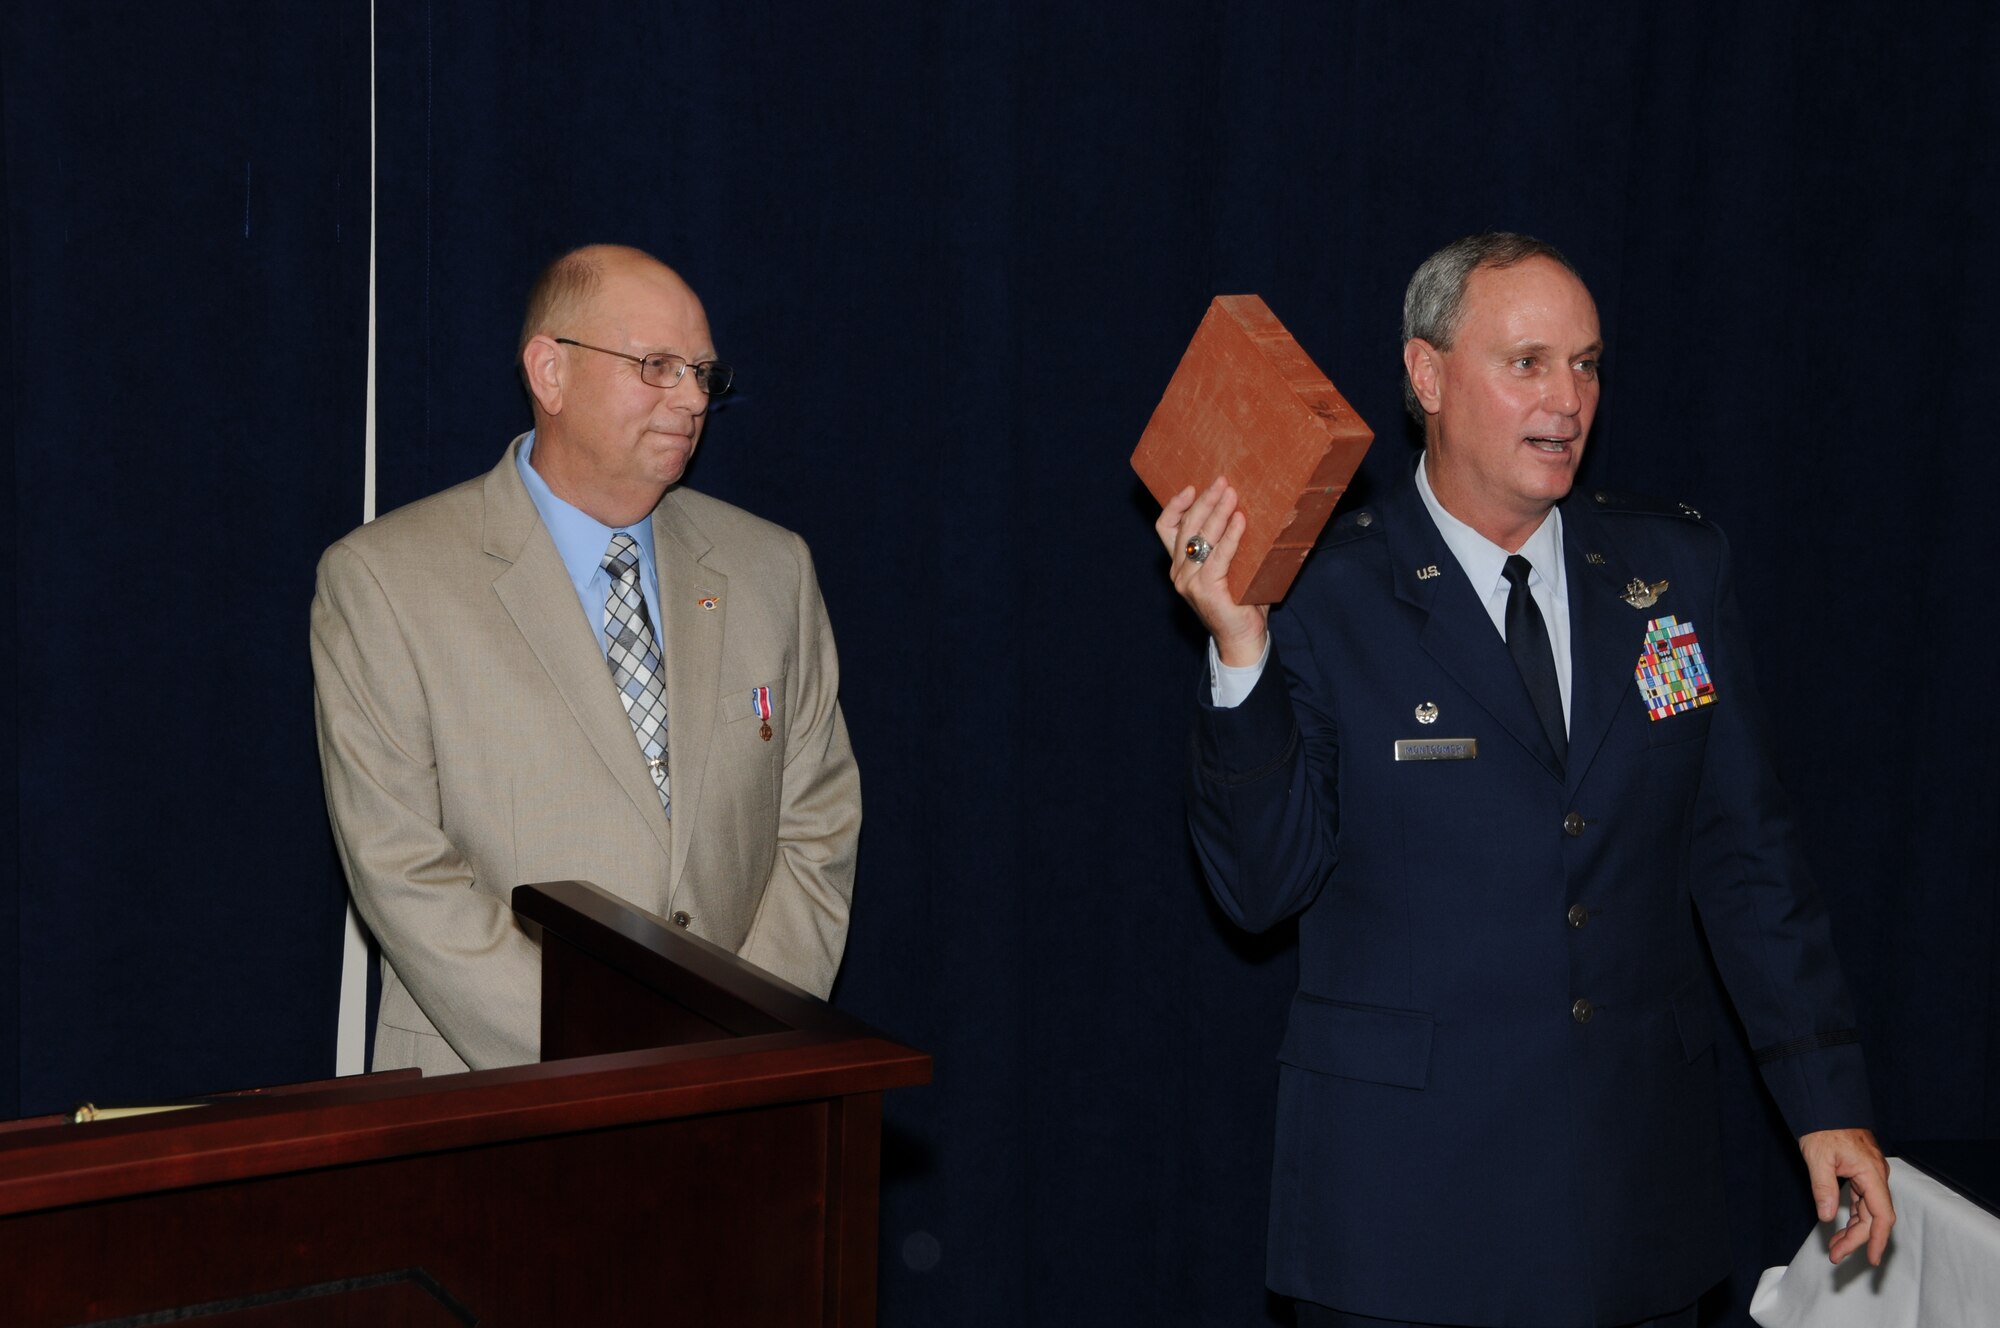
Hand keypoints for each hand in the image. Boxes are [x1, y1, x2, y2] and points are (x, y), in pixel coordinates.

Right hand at [1156, 477, 1268, 665]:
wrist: (1243, 638)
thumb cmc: (1241, 601)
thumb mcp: (1230, 567)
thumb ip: (1227, 544)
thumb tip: (1245, 509)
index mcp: (1180, 564)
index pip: (1166, 528)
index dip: (1175, 505)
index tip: (1192, 487)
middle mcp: (1179, 572)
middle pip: (1186, 526)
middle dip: (1205, 501)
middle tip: (1223, 482)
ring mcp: (1188, 582)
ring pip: (1199, 537)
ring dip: (1217, 512)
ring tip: (1232, 494)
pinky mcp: (1204, 590)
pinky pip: (1218, 556)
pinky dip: (1231, 536)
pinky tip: (1241, 520)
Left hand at [1799, 1127, 1894, 1265]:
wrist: (1825, 1104)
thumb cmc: (1822, 1127)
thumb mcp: (1817, 1157)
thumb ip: (1824, 1188)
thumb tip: (1829, 1217)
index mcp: (1871, 1173)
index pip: (1882, 1215)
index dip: (1877, 1239)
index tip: (1872, 1259)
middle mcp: (1876, 1176)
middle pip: (1874, 1216)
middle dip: (1857, 1239)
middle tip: (1836, 1255)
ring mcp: (1870, 1174)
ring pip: (1868, 1210)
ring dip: (1854, 1229)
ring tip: (1836, 1246)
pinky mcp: (1862, 1172)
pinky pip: (1862, 1200)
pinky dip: (1854, 1215)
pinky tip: (1842, 1226)